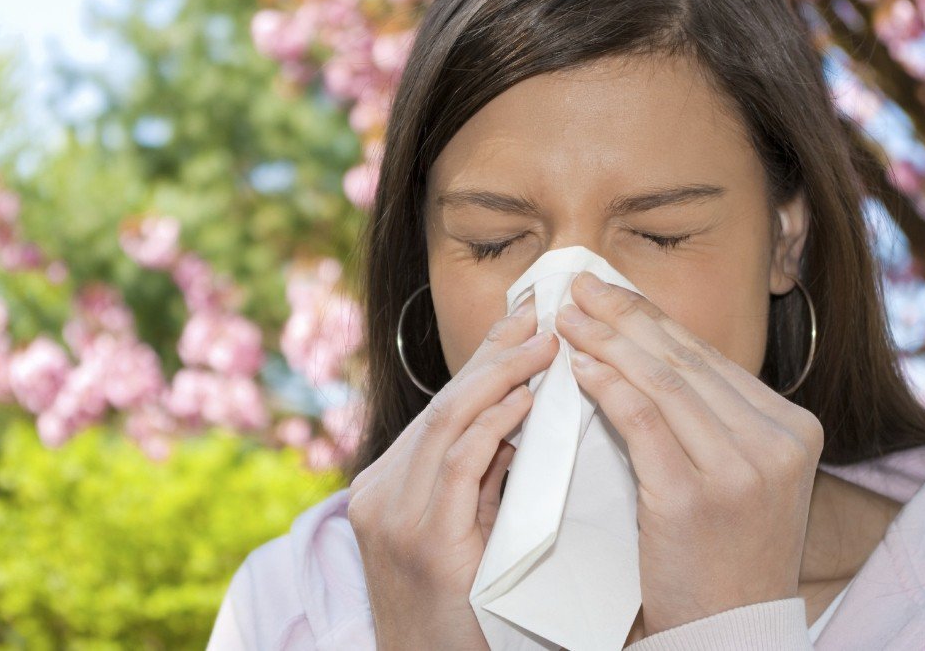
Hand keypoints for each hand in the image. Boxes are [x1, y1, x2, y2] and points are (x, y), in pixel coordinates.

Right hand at [347, 296, 559, 649]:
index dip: (481, 360)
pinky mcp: (425, 543)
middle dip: (494, 355)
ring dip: (500, 378)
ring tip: (544, 347)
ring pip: (447, 423)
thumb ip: (478, 478)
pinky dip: (493, 427)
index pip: (440, 408)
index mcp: (385, 485)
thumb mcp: (458, 531)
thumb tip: (520, 420)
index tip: (519, 321)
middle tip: (537, 317)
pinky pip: (460, 466)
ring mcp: (395, 516)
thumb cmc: (457, 609)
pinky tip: (524, 402)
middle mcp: (380, 492)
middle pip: (443, 404)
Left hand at [554, 271, 823, 636]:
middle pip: (684, 359)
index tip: (608, 292)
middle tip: (577, 288)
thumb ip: (709, 415)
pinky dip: (605, 387)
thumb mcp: (738, 473)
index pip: (707, 356)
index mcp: (792, 427)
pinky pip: (641, 422)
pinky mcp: (694, 498)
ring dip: (606, 342)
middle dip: (624, 316)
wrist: (729, 630)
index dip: (651, 317)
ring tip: (567, 318)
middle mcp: (777, 441)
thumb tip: (641, 346)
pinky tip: (577, 366)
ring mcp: (740, 470)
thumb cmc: (722, 550)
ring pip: (662, 381)